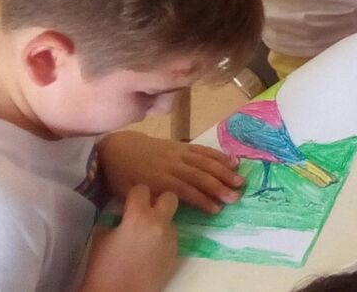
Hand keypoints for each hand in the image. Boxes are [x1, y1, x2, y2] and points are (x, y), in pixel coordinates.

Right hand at [80, 186, 178, 291]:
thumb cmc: (102, 268)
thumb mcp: (101, 236)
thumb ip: (116, 219)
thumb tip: (123, 213)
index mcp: (139, 217)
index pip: (142, 189)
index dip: (134, 194)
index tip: (129, 201)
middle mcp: (160, 225)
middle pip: (170, 197)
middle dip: (158, 201)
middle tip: (145, 212)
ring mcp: (171, 240)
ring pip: (171, 220)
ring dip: (160, 223)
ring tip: (144, 237)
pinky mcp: (176, 255)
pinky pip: (171, 239)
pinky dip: (162, 240)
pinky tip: (149, 252)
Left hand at [98, 131, 242, 214]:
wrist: (116, 147)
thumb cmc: (121, 175)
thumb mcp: (126, 192)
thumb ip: (146, 200)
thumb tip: (164, 208)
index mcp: (157, 178)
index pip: (184, 190)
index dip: (201, 199)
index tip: (216, 209)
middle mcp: (171, 164)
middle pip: (198, 175)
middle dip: (218, 186)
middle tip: (235, 197)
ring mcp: (178, 153)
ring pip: (204, 162)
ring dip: (223, 171)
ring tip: (240, 181)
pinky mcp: (181, 146)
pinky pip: (202, 150)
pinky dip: (217, 155)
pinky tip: (232, 161)